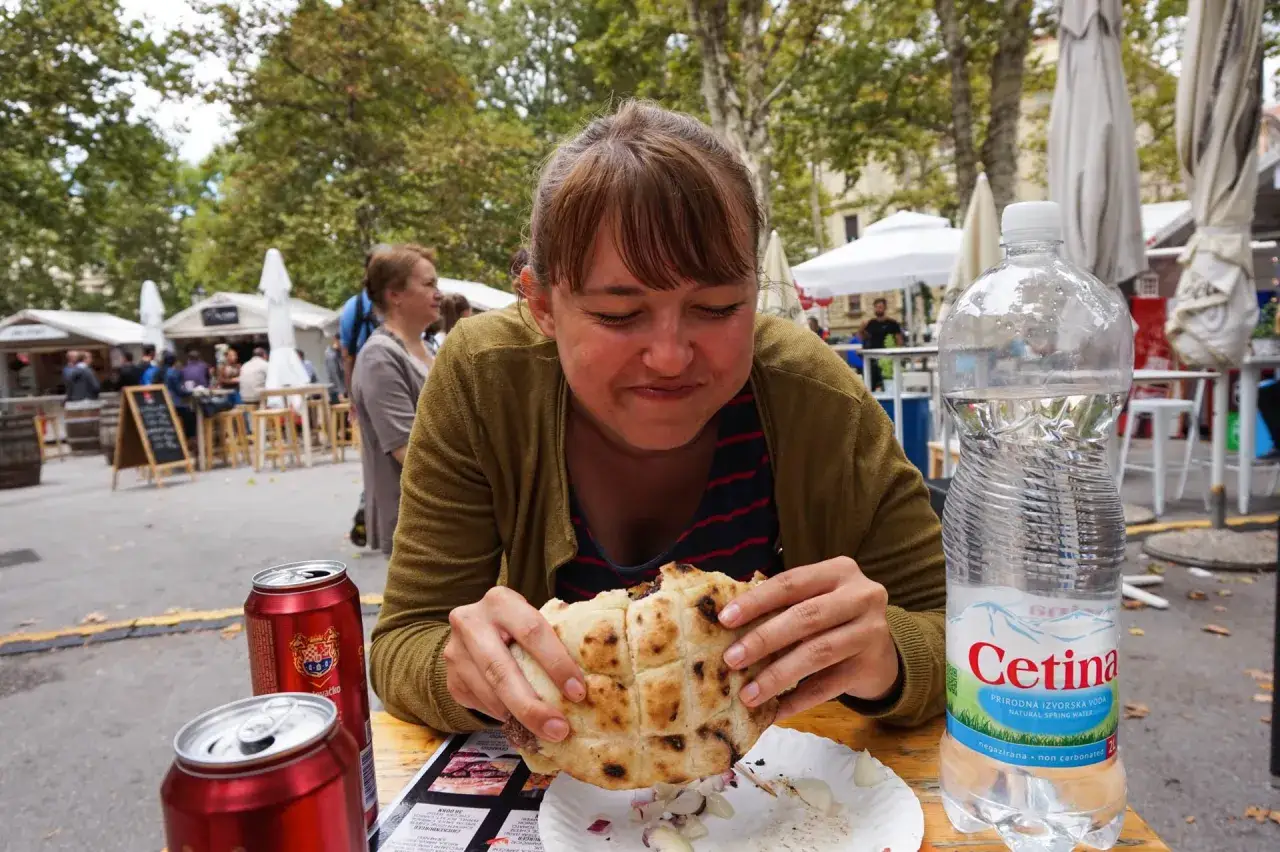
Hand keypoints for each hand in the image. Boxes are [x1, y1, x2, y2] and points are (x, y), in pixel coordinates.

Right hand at [444, 586, 586, 740]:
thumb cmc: (517, 626)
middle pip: (502, 670)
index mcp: (500, 601)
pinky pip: (479, 704)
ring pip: (489, 693)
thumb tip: (596, 670)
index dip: (556, 663)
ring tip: (545, 732)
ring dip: (518, 717)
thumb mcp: (531, 618)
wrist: (472, 627)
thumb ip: (553, 635)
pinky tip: (520, 722)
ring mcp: (456, 651)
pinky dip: (503, 716)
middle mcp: (471, 622)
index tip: (578, 692)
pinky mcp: (451, 677)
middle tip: (559, 729)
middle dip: (532, 706)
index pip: (532, 632)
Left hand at [717, 557, 899, 718]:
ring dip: (777, 675)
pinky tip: (774, 711)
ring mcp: (870, 631)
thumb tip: (728, 626)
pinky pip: (828, 687)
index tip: (725, 619)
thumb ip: (783, 606)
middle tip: (731, 659)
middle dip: (763, 639)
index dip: (756, 601)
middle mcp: (861, 596)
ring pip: (817, 653)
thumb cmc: (834, 621)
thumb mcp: (816, 601)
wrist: (884, 654)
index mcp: (839, 571)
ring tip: (748, 694)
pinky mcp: (871, 666)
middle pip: (805, 617)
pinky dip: (798, 700)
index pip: (791, 583)